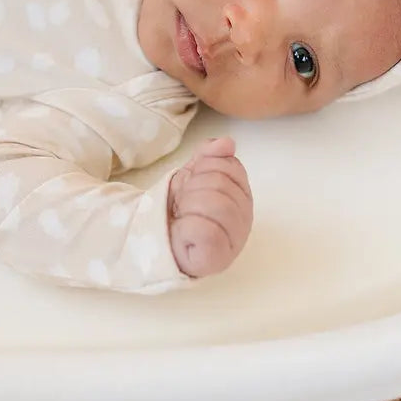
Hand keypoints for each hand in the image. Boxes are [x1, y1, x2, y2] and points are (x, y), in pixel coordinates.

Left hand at [168, 136, 252, 277]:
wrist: (156, 238)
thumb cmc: (179, 207)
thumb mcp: (192, 174)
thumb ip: (209, 155)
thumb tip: (227, 142)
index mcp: (241, 196)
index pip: (231, 166)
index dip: (204, 168)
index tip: (191, 182)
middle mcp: (244, 218)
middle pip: (222, 184)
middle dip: (193, 188)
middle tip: (183, 203)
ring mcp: (234, 240)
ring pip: (216, 204)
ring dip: (188, 207)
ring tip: (182, 217)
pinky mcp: (218, 258)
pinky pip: (206, 232)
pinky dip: (187, 227)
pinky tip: (182, 232)